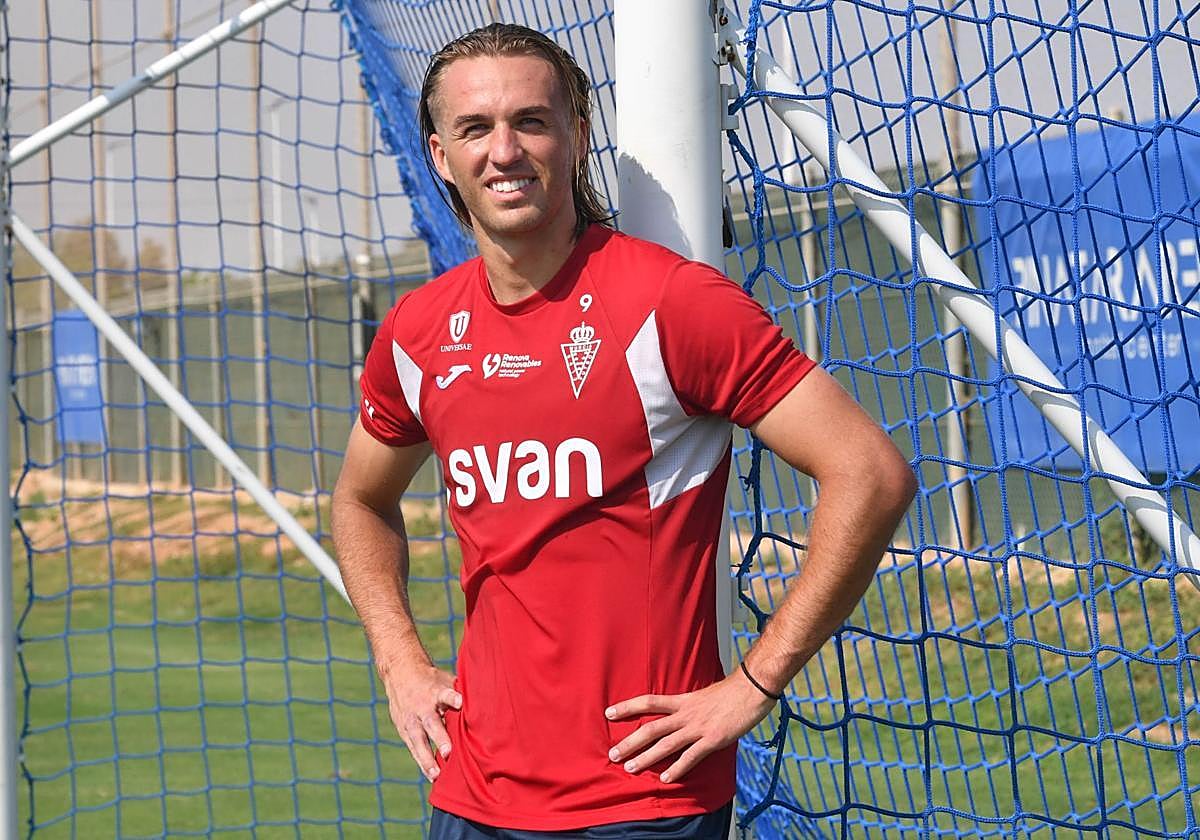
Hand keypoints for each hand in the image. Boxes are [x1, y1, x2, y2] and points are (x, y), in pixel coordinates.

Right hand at [380, 660, 461, 781]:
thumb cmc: (433, 681)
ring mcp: (412, 720)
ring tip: (436, 775)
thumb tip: (492, 697)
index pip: (445, 694)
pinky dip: (423, 762)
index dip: (453, 698)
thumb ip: (462, 692)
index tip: (461, 702)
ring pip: (418, 741)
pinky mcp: (405, 731)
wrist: (401, 675)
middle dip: (440, 738)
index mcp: (436, 692)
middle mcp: (422, 707)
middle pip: (431, 723)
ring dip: (427, 758)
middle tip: (448, 752)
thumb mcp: (446, 679)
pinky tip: (432, 777)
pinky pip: (414, 749)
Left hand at [605, 670, 777, 783]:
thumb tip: (679, 713)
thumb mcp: (703, 694)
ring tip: (630, 768)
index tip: (609, 712)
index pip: (648, 701)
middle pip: (651, 728)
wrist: (753, 688)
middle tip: (612, 753)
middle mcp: (686, 714)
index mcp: (683, 700)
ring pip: (665, 744)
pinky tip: (665, 779)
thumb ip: (690, 706)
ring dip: (646, 758)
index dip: (627, 706)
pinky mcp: (712, 740)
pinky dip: (677, 769)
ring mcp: (698, 727)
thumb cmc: (731, 691)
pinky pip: (690, 757)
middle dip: (630, 742)